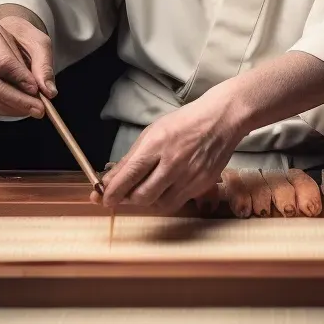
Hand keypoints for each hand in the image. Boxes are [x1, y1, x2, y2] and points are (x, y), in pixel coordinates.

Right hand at [0, 14, 55, 118]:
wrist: (10, 34)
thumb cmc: (24, 37)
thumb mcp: (39, 43)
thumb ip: (44, 65)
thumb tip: (49, 91)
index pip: (3, 62)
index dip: (20, 78)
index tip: (36, 88)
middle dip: (19, 100)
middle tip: (40, 108)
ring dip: (16, 108)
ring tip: (37, 109)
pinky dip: (11, 109)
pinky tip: (26, 108)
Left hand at [95, 92, 242, 213]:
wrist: (221, 119)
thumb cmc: (184, 123)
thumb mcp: (153, 132)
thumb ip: (131, 159)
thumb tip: (109, 180)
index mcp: (157, 144)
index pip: (129, 175)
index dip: (113, 191)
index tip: (102, 199)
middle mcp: (173, 162)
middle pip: (142, 195)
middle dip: (127, 199)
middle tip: (121, 196)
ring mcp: (190, 176)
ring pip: (159, 204)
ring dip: (146, 201)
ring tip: (143, 189)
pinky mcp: (202, 185)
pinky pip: (177, 202)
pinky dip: (164, 199)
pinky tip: (163, 189)